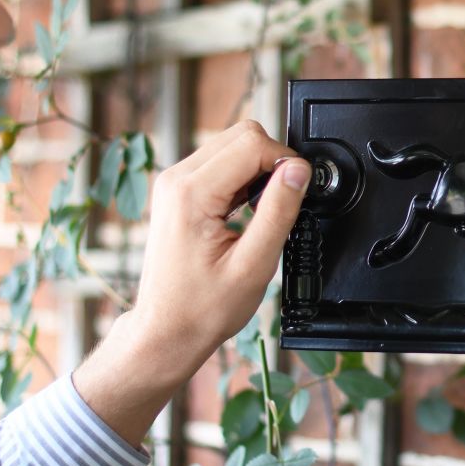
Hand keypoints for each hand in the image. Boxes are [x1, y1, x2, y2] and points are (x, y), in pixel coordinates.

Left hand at [74, 120, 310, 445]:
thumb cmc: (202, 309)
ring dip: (258, 169)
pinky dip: (244, 177)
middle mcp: (176, 179)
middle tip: (283, 202)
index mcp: (191, 194)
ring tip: (263, 212)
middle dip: (273, 160)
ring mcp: (174, 183)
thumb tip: (298, 170)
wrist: (165, 331)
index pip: (252, 144)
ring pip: (232, 143)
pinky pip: (221, 162)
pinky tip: (248, 210)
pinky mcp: (178, 190)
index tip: (298, 191)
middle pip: (242, 134)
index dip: (286, 161)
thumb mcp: (254, 264)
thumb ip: (278, 211)